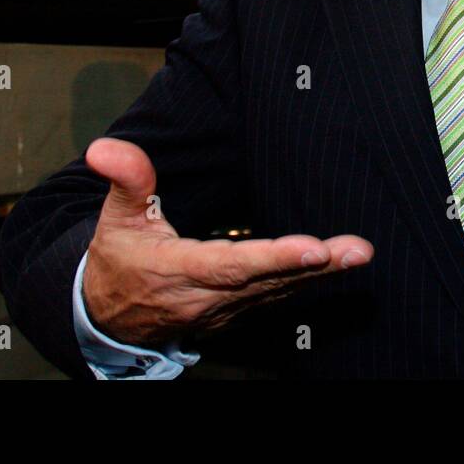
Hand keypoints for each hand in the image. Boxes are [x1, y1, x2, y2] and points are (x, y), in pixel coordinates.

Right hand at [82, 138, 372, 346]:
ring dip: (324, 274)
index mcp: (179, 272)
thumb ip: (124, 180)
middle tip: (357, 251)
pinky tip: (339, 264)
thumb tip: (104, 148)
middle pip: (268, 281)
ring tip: (359, 253)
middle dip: (315, 266)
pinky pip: (279, 296)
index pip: (230, 265)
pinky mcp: (239, 311)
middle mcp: (209, 297)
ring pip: (280, 291)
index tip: (313, 248)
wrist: (110, 316)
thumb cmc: (119, 260)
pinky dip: (310, 282)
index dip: (273, 259)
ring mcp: (227, 309)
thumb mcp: (116, 219)